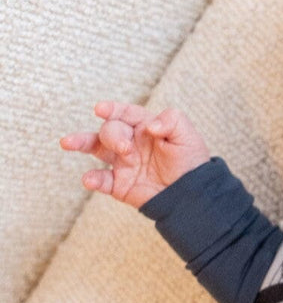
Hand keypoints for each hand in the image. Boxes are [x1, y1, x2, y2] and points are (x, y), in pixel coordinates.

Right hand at [60, 102, 210, 208]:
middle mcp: (130, 143)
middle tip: (124, 148)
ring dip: (81, 143)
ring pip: (95, 149)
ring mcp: (122, 163)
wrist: (194, 193)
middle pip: (109, 130)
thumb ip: (171, 120)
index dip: (112, 110)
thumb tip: (149, 125)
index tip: (100, 109)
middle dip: (112, 135)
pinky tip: (90, 179)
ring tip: (68, 142)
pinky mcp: (119, 185)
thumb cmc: (191, 161)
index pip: (124, 114)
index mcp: (144, 127)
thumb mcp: (187, 135)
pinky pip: (101, 180)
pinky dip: (93, 179)